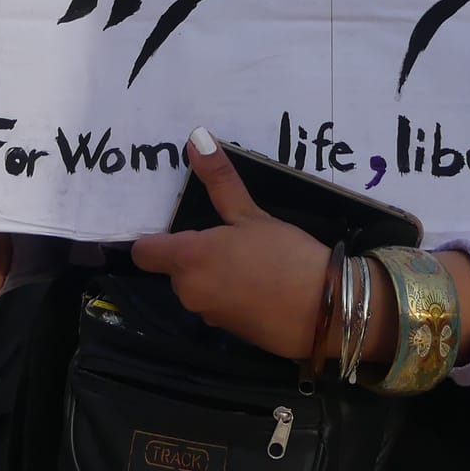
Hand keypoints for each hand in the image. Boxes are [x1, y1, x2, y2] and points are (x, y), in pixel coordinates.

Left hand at [130, 129, 332, 360]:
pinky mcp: (227, 333)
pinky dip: (232, 296)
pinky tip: (261, 287)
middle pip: (175, 269)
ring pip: (198, 288)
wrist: (325, 310)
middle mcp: (189, 291)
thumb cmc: (284, 254)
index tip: (178, 229)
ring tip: (251, 261)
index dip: (154, 239)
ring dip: (214, 276)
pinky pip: (218, 307)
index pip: (144, 252)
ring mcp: (207, 315)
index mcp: (188, 259)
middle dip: (196, 255)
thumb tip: (195, 138)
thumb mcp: (251, 214)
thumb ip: (219, 180)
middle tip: (232, 239)